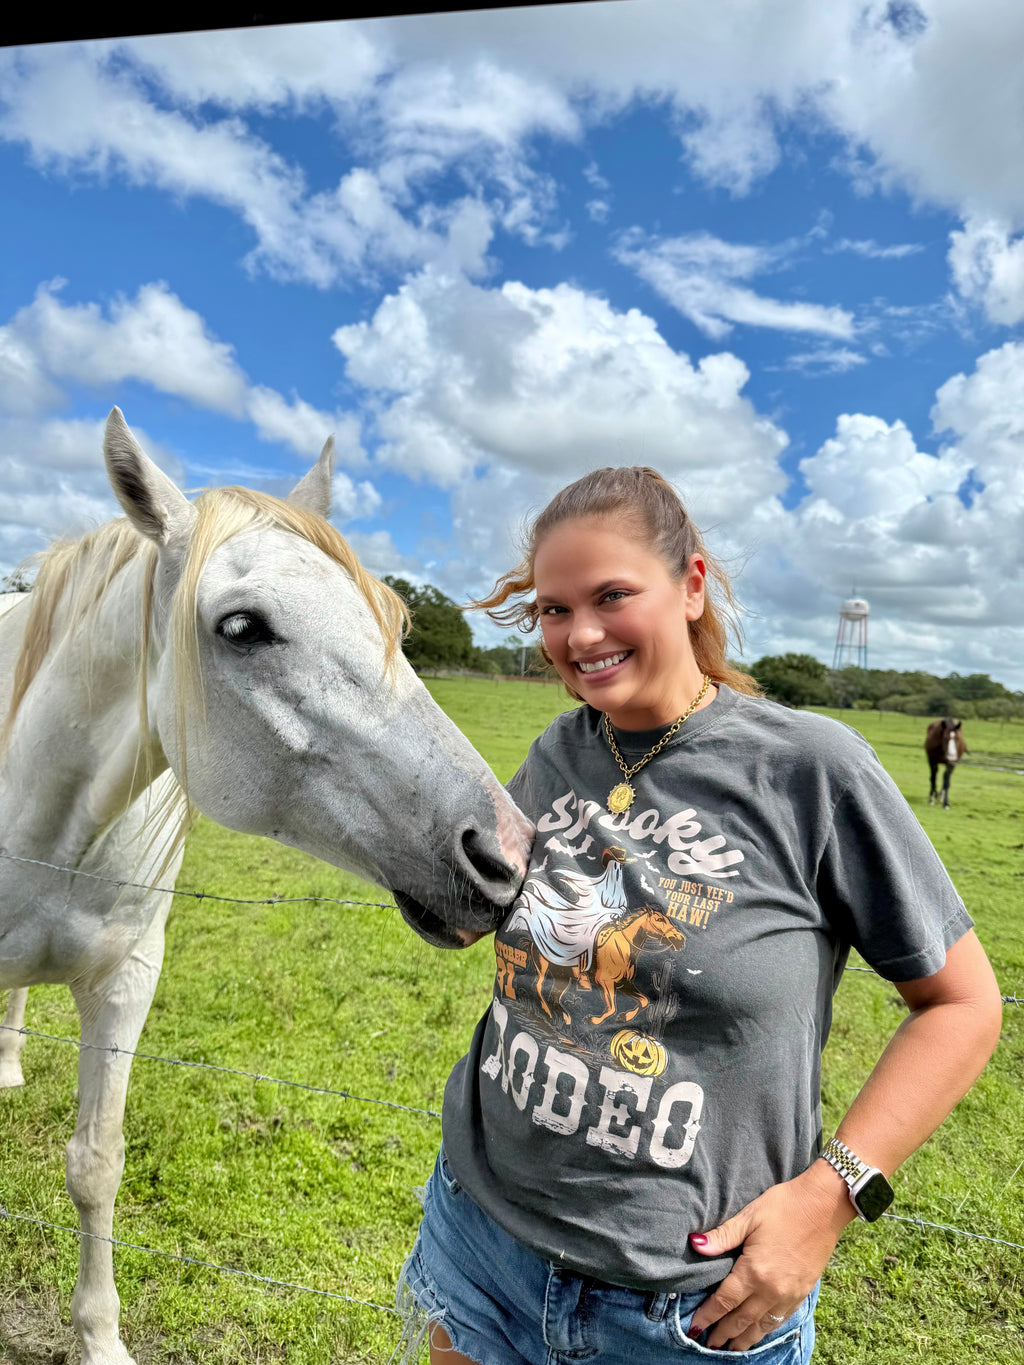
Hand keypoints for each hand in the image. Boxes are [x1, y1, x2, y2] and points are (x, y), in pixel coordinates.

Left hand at [686, 1163, 854, 1350]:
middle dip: (722, 1334)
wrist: (823, 1206)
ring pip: (761, 1326)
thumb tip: (695, 1244)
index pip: (724, 1301)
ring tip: (729, 1349)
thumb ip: (722, 1236)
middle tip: (707, 1344)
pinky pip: (779, 1320)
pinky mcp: (801, 1293)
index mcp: (754, 1271)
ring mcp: (788, 1294)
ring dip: (743, 1339)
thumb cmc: (784, 1206)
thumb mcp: (749, 1217)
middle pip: (741, 1319)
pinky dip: (765, 1331)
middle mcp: (771, 1289)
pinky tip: (758, 1333)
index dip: (708, 1316)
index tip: (695, 1327)